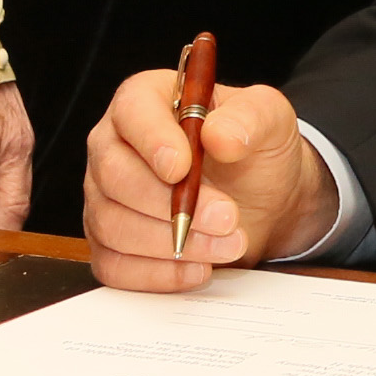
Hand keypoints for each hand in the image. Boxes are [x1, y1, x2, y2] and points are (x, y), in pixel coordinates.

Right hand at [80, 67, 335, 292]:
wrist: (260, 197)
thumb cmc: (253, 149)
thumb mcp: (270, 120)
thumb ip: (251, 117)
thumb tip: (220, 136)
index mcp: (146, 101)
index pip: (131, 112)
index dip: (153, 141)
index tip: (183, 168)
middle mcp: (114, 146)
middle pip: (114, 176)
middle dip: (171, 205)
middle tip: (227, 217)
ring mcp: (105, 197)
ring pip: (113, 225)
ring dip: (173, 242)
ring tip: (229, 243)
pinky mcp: (109, 243)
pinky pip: (114, 266)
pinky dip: (157, 274)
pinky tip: (198, 269)